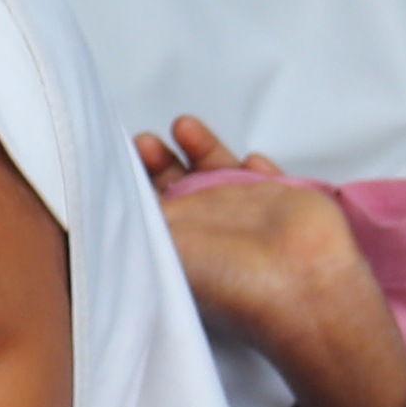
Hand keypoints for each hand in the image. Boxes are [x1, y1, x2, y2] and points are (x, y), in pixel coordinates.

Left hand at [140, 116, 405, 406]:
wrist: (297, 280)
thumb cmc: (229, 278)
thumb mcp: (159, 240)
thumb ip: (135, 210)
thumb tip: (108, 191)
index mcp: (180, 247)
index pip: (149, 209)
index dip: (131, 182)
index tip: (115, 157)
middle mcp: (210, 232)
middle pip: (179, 187)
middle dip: (159, 160)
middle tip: (143, 142)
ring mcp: (247, 216)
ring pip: (219, 174)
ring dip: (200, 148)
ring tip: (182, 126)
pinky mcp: (284, 201)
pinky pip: (266, 177)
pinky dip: (255, 167)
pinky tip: (250, 159)